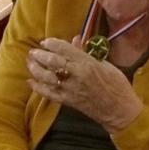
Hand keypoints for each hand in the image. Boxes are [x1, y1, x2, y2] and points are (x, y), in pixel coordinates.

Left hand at [26, 37, 142, 132]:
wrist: (119, 109)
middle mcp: (76, 75)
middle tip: (33, 51)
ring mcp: (70, 89)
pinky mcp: (67, 101)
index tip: (45, 41)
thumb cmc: (117, 84)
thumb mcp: (105, 64)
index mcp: (87, 63)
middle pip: (52, 62)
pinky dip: (38, 87)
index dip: (51, 43)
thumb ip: (87, 53)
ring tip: (29, 63)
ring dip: (35, 69)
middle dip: (40, 55)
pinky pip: (48, 93)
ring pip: (47, 77)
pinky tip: (30, 81)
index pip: (64, 49)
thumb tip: (75, 40)